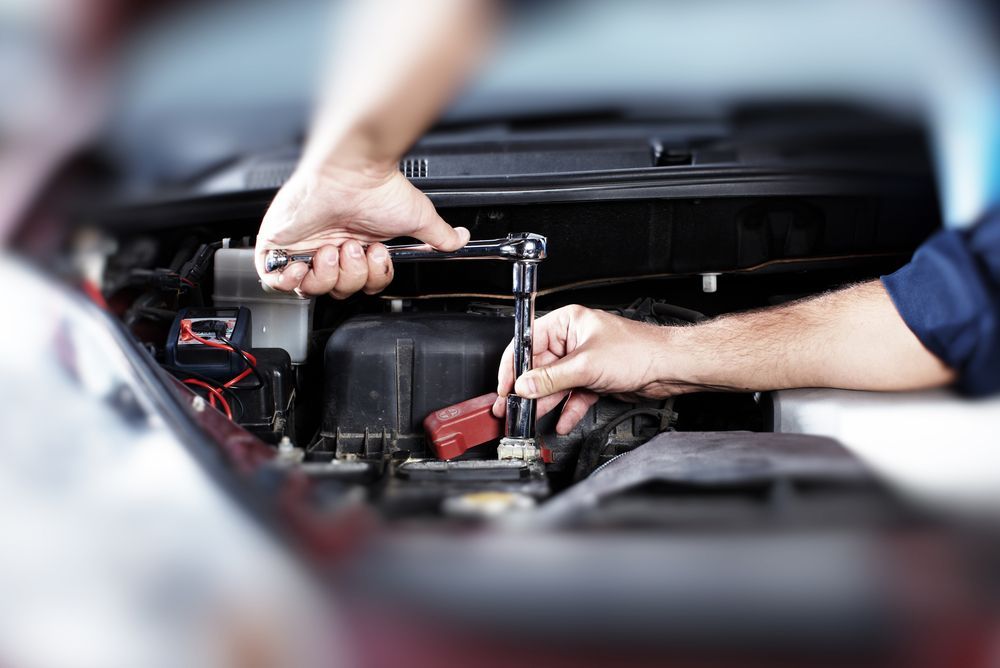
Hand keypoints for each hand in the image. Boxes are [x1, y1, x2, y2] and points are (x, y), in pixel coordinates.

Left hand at [255, 162, 468, 296]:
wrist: (350, 170)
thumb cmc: (378, 187)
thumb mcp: (418, 217)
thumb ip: (439, 235)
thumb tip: (460, 240)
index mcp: (358, 246)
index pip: (362, 285)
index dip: (370, 279)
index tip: (377, 255)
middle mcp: (331, 248)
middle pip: (337, 291)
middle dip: (350, 275)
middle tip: (355, 248)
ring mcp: (303, 247)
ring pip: (309, 290)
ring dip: (326, 275)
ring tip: (331, 248)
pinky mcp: (277, 244)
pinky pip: (275, 281)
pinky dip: (291, 280)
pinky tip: (305, 264)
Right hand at [492, 305, 685, 433]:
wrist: (669, 368)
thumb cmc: (638, 350)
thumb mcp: (586, 365)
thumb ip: (551, 378)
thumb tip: (525, 385)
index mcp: (567, 323)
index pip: (528, 342)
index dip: (513, 365)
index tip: (505, 386)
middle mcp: (572, 340)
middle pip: (540, 367)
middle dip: (528, 390)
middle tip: (513, 407)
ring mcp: (582, 361)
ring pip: (555, 384)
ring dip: (545, 403)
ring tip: (531, 418)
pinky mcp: (593, 379)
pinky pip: (572, 395)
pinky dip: (567, 410)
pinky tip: (561, 422)